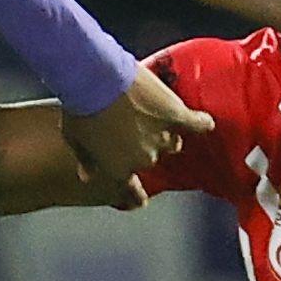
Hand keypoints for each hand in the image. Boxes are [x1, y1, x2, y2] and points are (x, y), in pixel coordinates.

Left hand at [60, 61, 214, 188]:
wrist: (94, 80)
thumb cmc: (80, 108)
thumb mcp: (74, 138)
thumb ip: (85, 160)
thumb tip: (87, 176)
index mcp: (118, 169)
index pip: (131, 190)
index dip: (136, 195)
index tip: (140, 200)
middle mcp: (143, 159)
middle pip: (152, 159)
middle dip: (145, 146)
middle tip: (136, 127)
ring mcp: (161, 138)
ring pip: (173, 143)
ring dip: (168, 132)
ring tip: (160, 117)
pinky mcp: (175, 114)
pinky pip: (197, 124)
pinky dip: (202, 122)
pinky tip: (205, 121)